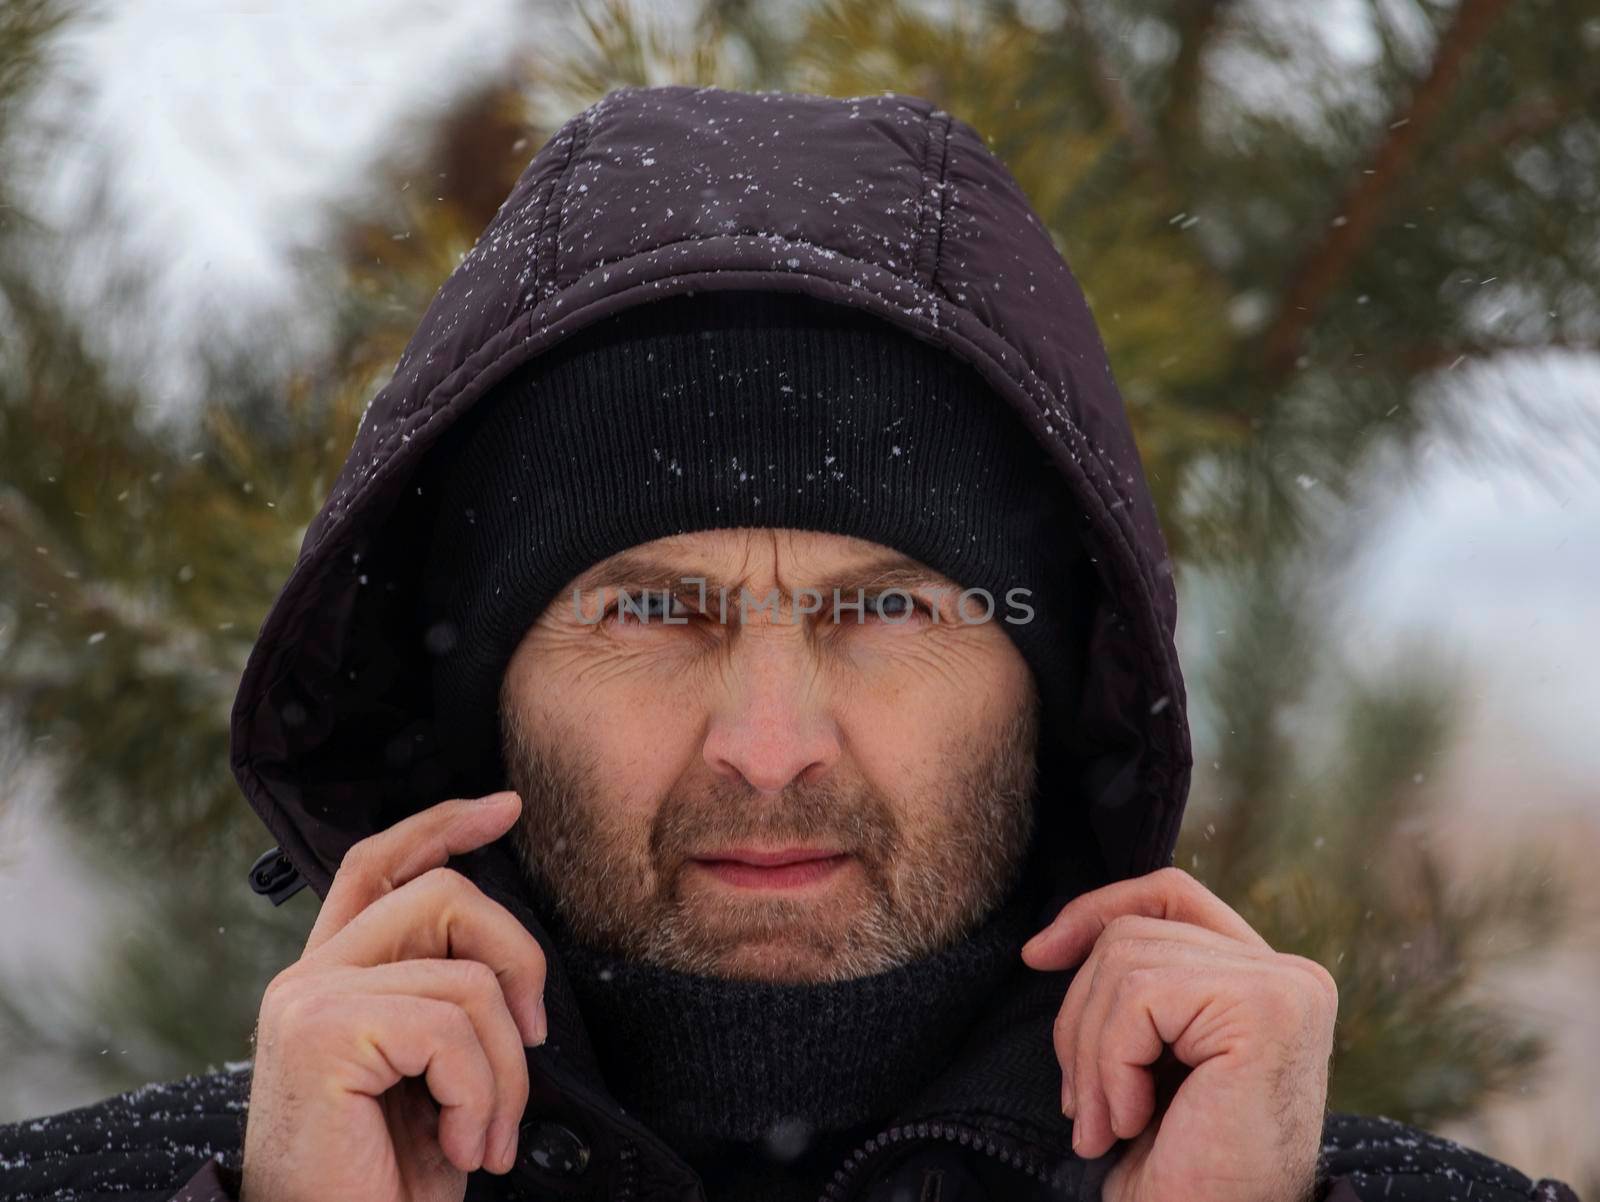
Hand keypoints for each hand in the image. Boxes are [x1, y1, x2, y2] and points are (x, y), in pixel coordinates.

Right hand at [240, 792, 546, 1201]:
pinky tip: (461, 1146)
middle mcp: (309, 980)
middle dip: (519, 961)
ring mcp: (310, 1002)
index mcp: (332, 980)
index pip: (381, 865)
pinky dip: (481, 1095)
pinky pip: (451, 1029)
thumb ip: (446, 1004)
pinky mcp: (323, 1034)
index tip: (504, 808)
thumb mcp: (430, 1078)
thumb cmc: (384, 1184)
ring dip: (505, 1071)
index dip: (443, 824)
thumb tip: (511, 963)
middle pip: (444, 896)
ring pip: (467, 977)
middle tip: (534, 1047)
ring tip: (484, 1135)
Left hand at [1020, 866, 1336, 1201]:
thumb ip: (1130, 987)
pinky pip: (1138, 998)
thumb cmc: (1178, 1165)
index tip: (1038, 956)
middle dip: (1080, 1019)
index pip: (1168, 895)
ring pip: (1124, 962)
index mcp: (1266, 978)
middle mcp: (1290, 972)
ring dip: (1091, 1056)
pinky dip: (1111, 1065)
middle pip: (1131, 933)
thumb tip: (1046, 943)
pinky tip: (1131, 1121)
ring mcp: (1284, 985)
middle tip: (1082, 1108)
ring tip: (1105, 1123)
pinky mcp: (1264, 1007)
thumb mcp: (1145, 1056)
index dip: (1096, 910)